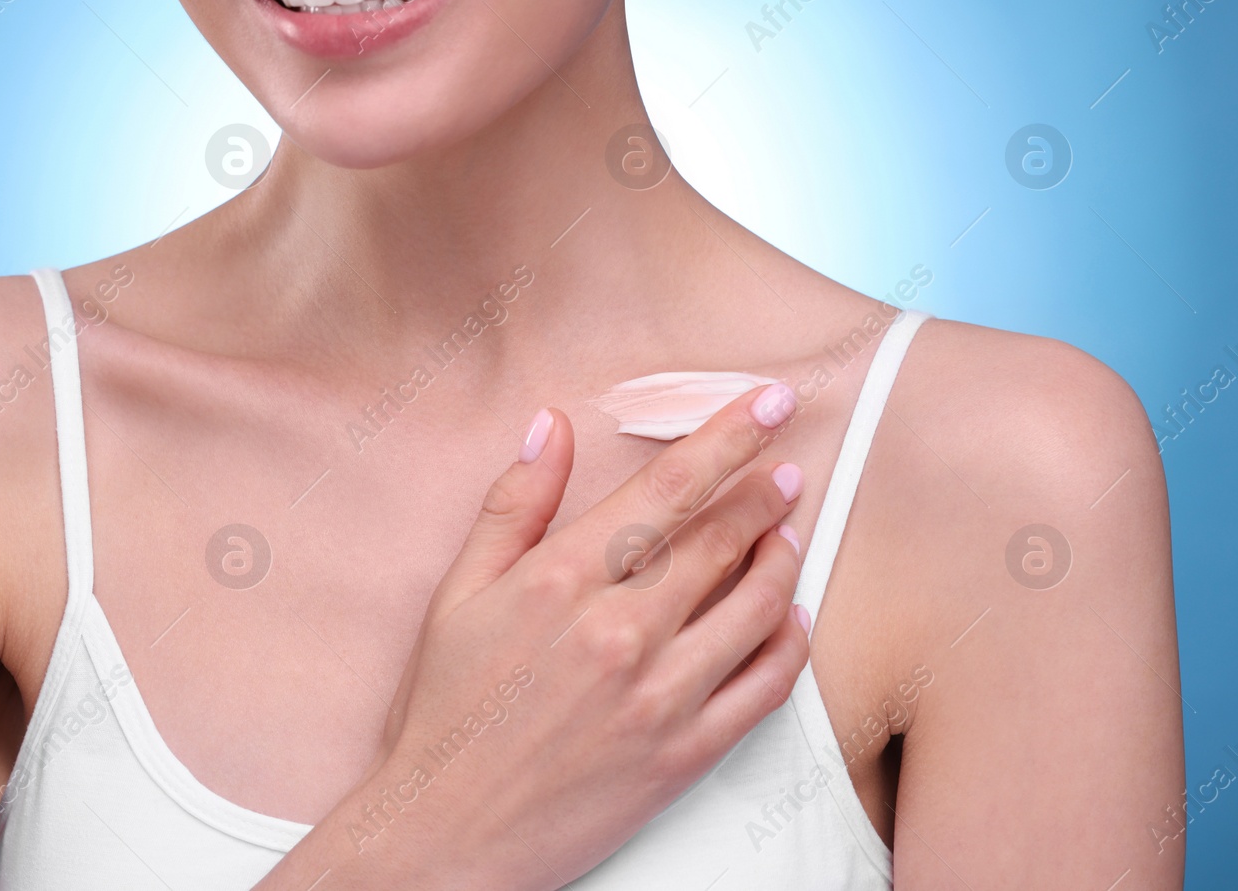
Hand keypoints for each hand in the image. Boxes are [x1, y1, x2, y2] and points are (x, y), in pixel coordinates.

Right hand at [261, 383, 808, 890]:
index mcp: (560, 581)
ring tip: (785, 533)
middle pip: (722, 537)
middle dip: (764, 490)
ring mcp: (659, 695)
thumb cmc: (447, 711)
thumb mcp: (459, 594)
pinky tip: (788, 616)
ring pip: (757, 602)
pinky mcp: (685, 753)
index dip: (726, 437)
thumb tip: (551, 425)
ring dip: (782, 554)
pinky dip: (790, 640)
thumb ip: (514, 505)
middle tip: (784, 467)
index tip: (765, 402)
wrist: (447, 833)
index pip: (667, 489)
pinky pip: (766, 685)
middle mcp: (618, 630)